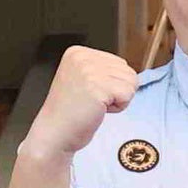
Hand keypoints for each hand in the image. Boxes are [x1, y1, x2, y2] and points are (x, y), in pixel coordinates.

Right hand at [23, 44, 140, 163]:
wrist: (54, 134)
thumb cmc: (69, 113)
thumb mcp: (82, 79)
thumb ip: (103, 71)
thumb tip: (132, 74)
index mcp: (77, 53)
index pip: (119, 62)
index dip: (110, 84)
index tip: (89, 93)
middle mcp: (83, 57)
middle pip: (127, 71)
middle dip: (116, 91)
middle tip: (92, 102)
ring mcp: (90, 71)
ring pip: (130, 82)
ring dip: (117, 100)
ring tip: (94, 105)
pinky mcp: (99, 87)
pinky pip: (128, 95)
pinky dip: (118, 108)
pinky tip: (97, 110)